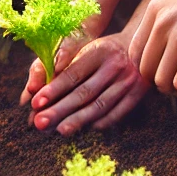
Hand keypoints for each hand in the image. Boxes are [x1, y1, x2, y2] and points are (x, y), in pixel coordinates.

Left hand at [20, 32, 149, 134]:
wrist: (141, 45)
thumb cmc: (105, 49)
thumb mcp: (89, 47)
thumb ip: (67, 65)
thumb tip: (41, 89)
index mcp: (99, 51)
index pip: (73, 74)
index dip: (53, 89)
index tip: (35, 103)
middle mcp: (115, 66)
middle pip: (84, 92)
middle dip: (60, 109)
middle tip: (40, 122)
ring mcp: (128, 81)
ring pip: (100, 105)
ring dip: (78, 120)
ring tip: (59, 130)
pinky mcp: (138, 93)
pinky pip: (117, 113)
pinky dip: (101, 122)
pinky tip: (86, 128)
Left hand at [128, 0, 176, 94]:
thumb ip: (167, 24)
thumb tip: (158, 58)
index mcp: (156, 7)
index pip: (135, 51)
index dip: (149, 68)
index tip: (165, 69)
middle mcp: (162, 19)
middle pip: (145, 69)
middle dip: (161, 81)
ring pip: (161, 80)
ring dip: (175, 87)